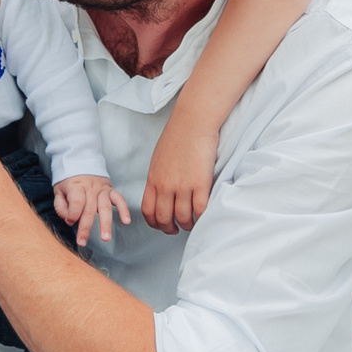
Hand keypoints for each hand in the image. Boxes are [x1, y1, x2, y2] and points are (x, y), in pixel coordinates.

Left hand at [53, 174, 130, 246]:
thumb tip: (70, 220)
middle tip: (82, 242)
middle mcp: (90, 188)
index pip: (76, 202)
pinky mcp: (110, 190)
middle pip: (89, 209)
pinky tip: (126, 221)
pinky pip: (119, 199)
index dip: (72, 214)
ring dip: (105, 224)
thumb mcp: (58, 190)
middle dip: (86, 228)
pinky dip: (124, 209)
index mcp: (76, 186)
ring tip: (105, 238)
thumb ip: (61, 206)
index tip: (70, 220)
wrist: (80, 162)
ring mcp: (101, 189)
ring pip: (105, 208)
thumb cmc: (69, 180)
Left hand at [140, 117, 217, 234]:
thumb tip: (162, 191)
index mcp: (153, 179)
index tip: (161, 225)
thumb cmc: (178, 136)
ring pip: (182, 217)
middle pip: (164, 218)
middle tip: (176, 230)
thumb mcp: (159, 159)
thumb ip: (159, 177)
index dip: (155, 223)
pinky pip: (200, 209)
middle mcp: (165, 185)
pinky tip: (204, 216)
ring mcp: (182, 186)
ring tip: (192, 223)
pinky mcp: (200, 184)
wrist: (193, 122)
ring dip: (187, 224)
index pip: (148, 210)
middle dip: (169, 229)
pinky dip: (202, 217)